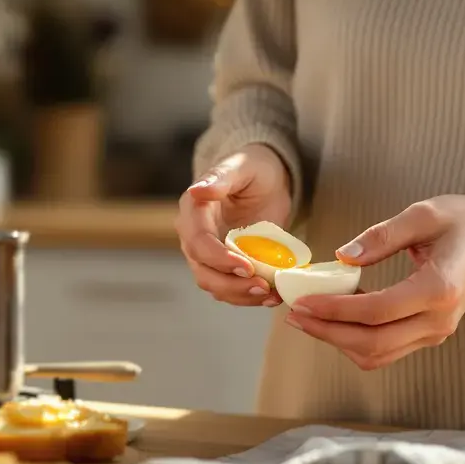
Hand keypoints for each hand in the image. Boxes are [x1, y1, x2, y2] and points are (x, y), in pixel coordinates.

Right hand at [176, 144, 292, 305]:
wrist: (266, 181)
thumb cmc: (253, 169)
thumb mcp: (241, 167)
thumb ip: (220, 179)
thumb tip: (196, 190)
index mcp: (192, 211)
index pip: (198, 243)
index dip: (220, 259)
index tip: (247, 267)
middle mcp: (194, 237)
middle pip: (203, 272)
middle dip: (231, 285)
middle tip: (262, 287)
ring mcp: (208, 255)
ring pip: (215, 286)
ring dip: (241, 296)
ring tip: (271, 295)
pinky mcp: (225, 267)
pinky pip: (231, 289)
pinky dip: (249, 297)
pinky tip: (272, 295)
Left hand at [285, 194, 464, 369]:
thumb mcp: (424, 214)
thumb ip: (382, 236)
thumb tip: (342, 256)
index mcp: (439, 289)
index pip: (376, 312)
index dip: (335, 310)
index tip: (303, 301)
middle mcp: (439, 320)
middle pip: (372, 343)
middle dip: (327, 332)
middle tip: (294, 314)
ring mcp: (436, 332)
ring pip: (377, 354)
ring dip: (338, 341)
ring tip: (307, 318)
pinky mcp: (430, 334)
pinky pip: (387, 349)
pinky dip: (356, 340)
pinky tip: (334, 319)